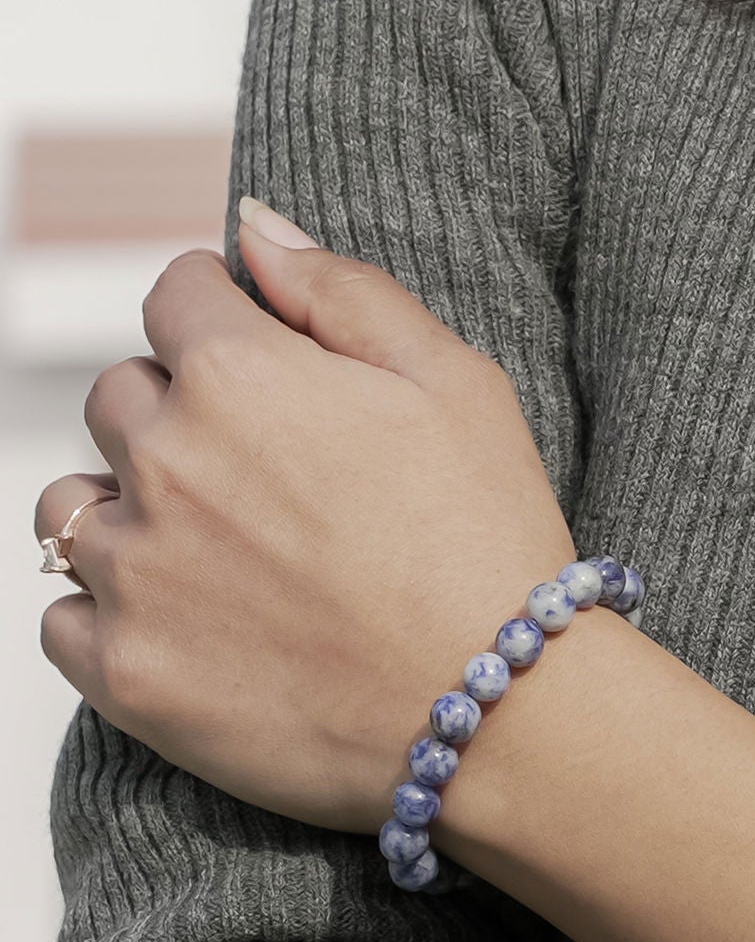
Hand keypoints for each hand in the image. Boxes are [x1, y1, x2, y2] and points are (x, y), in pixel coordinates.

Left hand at [34, 198, 577, 833]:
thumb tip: (253, 226)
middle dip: (180, 418)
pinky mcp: (127, 675)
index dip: (227, 323)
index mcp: (240, 373)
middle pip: (121, 399)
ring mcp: (136, 573)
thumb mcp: (459, 385)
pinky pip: (61, 620)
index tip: (268, 371)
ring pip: (73, 507)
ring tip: (219, 560)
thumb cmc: (494, 545)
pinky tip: (188, 626)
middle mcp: (165, 460)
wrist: (504, 714)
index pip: (176, 295)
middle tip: (270, 485)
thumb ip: (344, 291)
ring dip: (128, 512)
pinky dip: (107, 614)